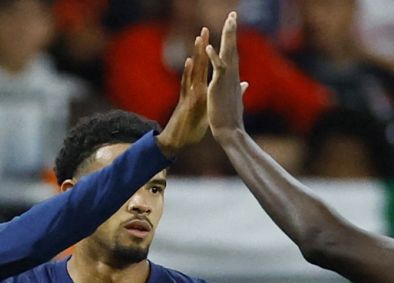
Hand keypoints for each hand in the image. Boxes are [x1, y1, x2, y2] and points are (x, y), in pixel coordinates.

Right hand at [156, 27, 211, 156]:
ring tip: (198, 39)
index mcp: (200, 91)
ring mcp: (189, 94)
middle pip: (198, 65)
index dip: (208, 55)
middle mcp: (194, 89)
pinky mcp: (186, 102)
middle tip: (205, 30)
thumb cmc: (191, 129)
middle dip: (202, 48)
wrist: (177, 141)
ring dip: (195, 55)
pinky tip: (190, 61)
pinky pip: (186, 85)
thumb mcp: (206, 113)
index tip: (214, 40)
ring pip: (192, 71)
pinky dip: (188, 73)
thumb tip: (215, 101)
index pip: (205, 69)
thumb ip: (212, 102)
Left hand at [206, 12, 248, 138]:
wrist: (230, 130)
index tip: (232, 22)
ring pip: (228, 53)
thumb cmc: (231, 117)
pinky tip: (209, 46)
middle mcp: (231, 75)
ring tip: (228, 21)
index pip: (232, 52)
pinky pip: (217, 69)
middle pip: (232, 47)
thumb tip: (245, 84)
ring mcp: (226, 79)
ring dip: (228, 37)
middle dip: (232, 30)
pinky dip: (214, 57)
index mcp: (232, 76)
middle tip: (233, 13)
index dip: (231, 37)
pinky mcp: (219, 86)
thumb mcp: (235, 99)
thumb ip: (240, 89)